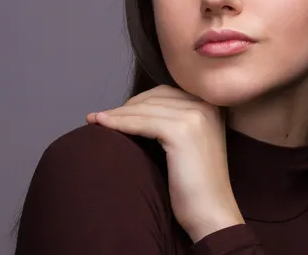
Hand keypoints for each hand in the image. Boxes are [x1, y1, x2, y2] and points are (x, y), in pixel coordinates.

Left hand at [86, 85, 244, 241]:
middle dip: (125, 106)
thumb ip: (176, 123)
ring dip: (117, 113)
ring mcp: (196, 116)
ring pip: (146, 109)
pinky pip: (142, 122)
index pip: (166, 93)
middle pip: (155, 97)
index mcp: (211, 106)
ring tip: (95, 120)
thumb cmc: (197, 187)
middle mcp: (206, 105)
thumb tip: (138, 110)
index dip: (138, 101)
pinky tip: (102, 125)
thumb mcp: (190, 145)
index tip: (115, 111)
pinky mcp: (182, 131)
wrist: (212, 214)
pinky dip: (119, 123)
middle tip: (101, 116)